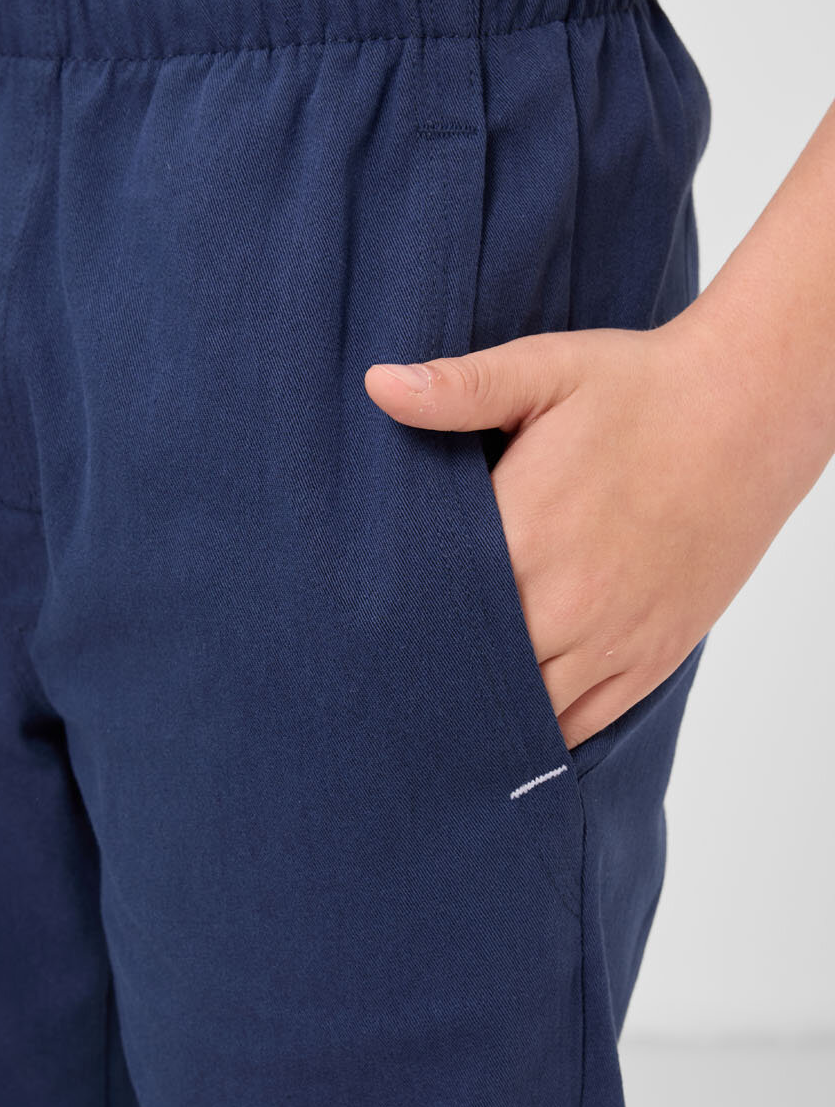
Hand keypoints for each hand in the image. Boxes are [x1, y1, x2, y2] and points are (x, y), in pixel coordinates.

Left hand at [364, 314, 795, 750]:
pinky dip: (540, 735)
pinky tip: (502, 736)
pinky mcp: (649, 657)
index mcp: (522, 534)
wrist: (749, 411)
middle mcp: (564, 601)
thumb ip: (459, 388)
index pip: (429, 608)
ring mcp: (611, 638)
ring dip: (480, 716)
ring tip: (431, 723)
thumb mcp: (544, 370)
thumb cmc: (641, 388)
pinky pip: (581, 723)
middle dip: (427, 679)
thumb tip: (377, 385)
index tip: (356, 637)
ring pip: (523, 711)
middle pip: (469, 672)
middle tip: (378, 691)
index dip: (392, 628)